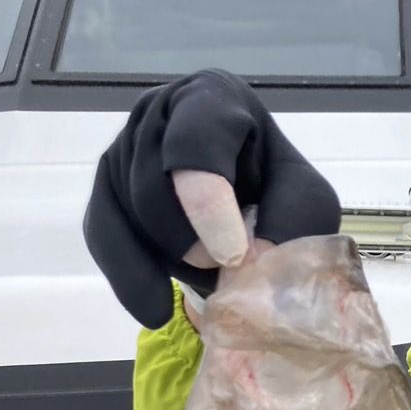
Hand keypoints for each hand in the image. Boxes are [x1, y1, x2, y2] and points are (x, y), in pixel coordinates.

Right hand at [83, 69, 340, 328]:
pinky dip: (129, 277)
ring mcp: (125, 150)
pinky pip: (105, 235)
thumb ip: (288, 223)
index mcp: (213, 99)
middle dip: (188, 241)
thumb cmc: (279, 191)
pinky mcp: (108, 191)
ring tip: (213, 275)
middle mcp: (158, 113)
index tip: (232, 257)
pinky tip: (155, 311)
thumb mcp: (305, 201)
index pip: (194, 144)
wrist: (252, 200)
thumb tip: (249, 262)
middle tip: (227, 267)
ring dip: (171, 258)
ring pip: (127, 212)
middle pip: (151, 185)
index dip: (208, 206)